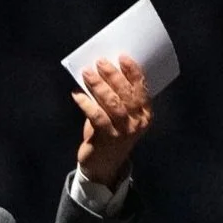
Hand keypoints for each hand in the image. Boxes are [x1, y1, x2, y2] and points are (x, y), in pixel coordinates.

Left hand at [71, 55, 152, 184]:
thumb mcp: (120, 117)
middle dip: (113, 75)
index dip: (133, 72)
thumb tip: (101, 73)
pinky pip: (96, 116)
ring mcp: (123, 132)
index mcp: (145, 115)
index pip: (141, 89)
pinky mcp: (107, 139)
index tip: (122, 57)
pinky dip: (85, 103)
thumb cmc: (110, 134)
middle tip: (100, 62)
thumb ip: (117, 99)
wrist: (103, 165)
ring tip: (87, 73)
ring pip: (112, 103)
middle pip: (126, 94)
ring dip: (98, 86)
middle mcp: (138, 124)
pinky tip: (77, 94)